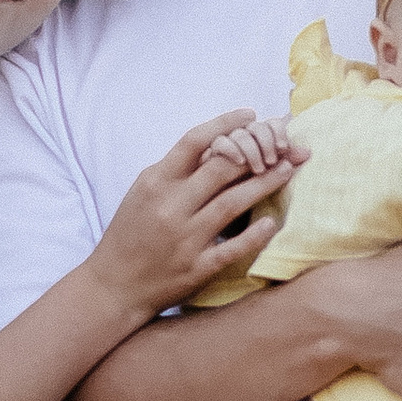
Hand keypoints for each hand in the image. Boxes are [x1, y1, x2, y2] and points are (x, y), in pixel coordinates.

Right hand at [89, 117, 294, 318]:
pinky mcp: (196, 268)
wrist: (113, 286)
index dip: (226, 124)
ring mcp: (184, 238)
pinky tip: (273, 222)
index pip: (194, 141)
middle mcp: (170, 207)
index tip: (251, 115)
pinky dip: (254, 235)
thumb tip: (215, 144)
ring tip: (288, 170)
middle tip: (285, 144)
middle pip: (220, 168)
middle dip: (257, 152)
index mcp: (156, 182)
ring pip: (232, 204)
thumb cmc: (129, 234)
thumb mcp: (142, 193)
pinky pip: (232, 248)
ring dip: (264, 185)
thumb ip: (174, 171)